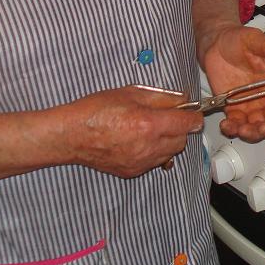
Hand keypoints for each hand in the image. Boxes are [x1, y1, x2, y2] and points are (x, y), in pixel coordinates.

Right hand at [58, 86, 202, 177]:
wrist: (72, 135)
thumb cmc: (96, 110)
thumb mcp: (131, 93)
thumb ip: (161, 97)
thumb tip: (182, 99)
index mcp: (149, 124)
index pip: (187, 123)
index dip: (193, 116)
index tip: (192, 112)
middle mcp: (148, 146)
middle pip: (182, 140)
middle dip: (180, 128)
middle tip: (169, 117)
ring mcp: (141, 162)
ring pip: (171, 153)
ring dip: (169, 141)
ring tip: (153, 129)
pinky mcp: (133, 171)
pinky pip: (155, 163)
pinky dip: (155, 152)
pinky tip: (141, 141)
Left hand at [202, 25, 264, 141]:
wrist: (215, 44)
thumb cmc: (238, 40)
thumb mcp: (254, 39)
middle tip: (264, 128)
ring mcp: (251, 104)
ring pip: (258, 126)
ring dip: (253, 133)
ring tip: (243, 130)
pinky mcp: (234, 108)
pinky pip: (237, 124)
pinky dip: (233, 129)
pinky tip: (228, 126)